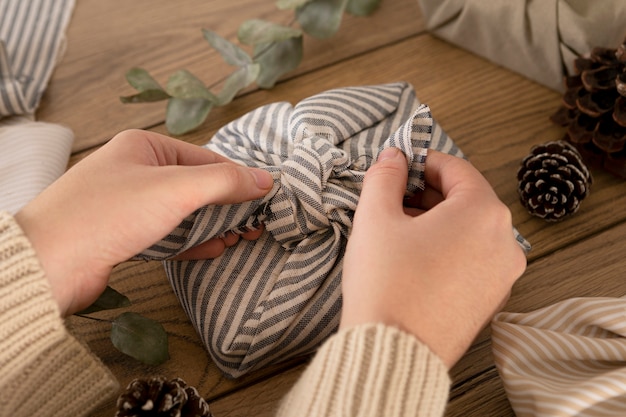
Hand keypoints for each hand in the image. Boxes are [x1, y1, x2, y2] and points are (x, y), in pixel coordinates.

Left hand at [15, 130, 273, 315]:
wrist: (49, 263)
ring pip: (183, 212)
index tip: (266, 198)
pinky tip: (214, 250)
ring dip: (214, 226)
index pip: (206, 158)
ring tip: (241, 238)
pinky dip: (192, 242)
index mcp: (145, 147)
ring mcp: (129, 205)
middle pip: (196, 186)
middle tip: (257, 224)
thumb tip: (264, 180)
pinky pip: (168, 234)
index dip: (238, 178)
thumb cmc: (107, 214)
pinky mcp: (124, 236)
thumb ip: (223, 181)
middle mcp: (136, 172)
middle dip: (228, 206)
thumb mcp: (175, 189)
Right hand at [340, 148, 526, 367]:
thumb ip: (385, 176)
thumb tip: (393, 157)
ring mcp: (502, 275)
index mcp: (483, 212)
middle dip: (426, 194)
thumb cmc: (386, 283)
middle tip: (391, 199)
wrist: (393, 352)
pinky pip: (472, 259)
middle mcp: (505, 241)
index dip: (422, 162)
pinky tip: (413, 259)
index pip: (455, 169)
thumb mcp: (375, 217)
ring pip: (468, 230)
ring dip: (435, 221)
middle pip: (465, 199)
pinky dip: (446, 249)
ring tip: (398, 231)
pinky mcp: (492, 301)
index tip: (398, 166)